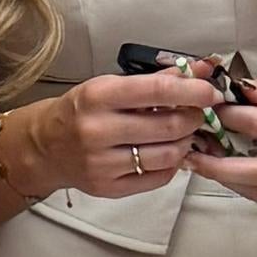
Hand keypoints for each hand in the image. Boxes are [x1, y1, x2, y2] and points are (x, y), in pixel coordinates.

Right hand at [24, 67, 238, 198]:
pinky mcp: (108, 188)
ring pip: (167, 155)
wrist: (46, 146)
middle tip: (198, 114)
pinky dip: (172, 165)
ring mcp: (102, 163)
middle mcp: (97, 130)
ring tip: (183, 134)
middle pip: (168, 126)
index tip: (210, 92)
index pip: (158, 90)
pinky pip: (157, 178)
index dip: (193, 91)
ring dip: (185, 143)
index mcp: (98, 96)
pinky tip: (167, 153)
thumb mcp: (112, 85)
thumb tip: (204, 68)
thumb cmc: (84, 110)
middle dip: (193, 118)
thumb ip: (158, 79)